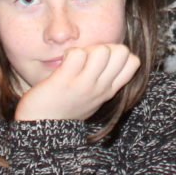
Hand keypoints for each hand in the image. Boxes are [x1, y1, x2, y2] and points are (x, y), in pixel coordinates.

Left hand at [14, 44, 139, 122]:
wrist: (41, 128)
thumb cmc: (65, 109)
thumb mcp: (93, 98)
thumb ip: (104, 79)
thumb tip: (109, 52)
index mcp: (108, 90)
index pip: (133, 62)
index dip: (118, 52)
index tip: (102, 59)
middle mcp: (101, 88)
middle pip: (122, 52)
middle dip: (105, 46)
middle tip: (88, 57)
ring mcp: (84, 85)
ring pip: (101, 50)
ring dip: (87, 49)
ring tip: (75, 60)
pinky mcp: (65, 81)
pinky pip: (77, 54)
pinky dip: (69, 53)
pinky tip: (63, 62)